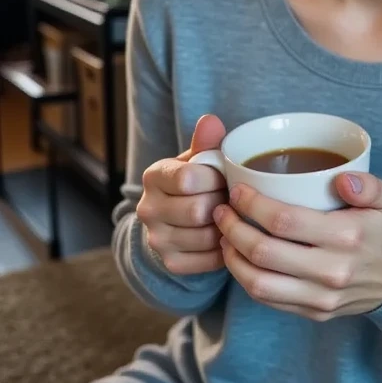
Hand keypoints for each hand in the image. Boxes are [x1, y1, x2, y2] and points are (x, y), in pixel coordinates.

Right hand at [136, 115, 227, 274]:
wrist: (177, 217)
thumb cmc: (196, 181)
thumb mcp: (198, 159)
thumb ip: (206, 142)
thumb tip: (211, 120)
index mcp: (154, 177)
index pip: (187, 179)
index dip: (215, 179)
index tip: (224, 177)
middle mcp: (148, 209)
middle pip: (198, 210)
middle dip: (223, 203)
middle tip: (232, 199)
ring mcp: (157, 239)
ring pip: (206, 236)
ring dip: (227, 227)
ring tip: (230, 215)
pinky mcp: (170, 262)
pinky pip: (208, 260)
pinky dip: (224, 249)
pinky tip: (226, 235)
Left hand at [213, 173, 381, 320]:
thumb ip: (368, 185)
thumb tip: (342, 179)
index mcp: (348, 237)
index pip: (285, 221)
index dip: (253, 205)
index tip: (238, 191)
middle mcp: (331, 271)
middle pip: (264, 252)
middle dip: (233, 229)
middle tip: (222, 210)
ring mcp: (321, 297)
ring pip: (259, 283)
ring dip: (232, 258)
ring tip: (224, 236)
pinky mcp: (314, 313)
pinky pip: (269, 300)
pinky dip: (246, 279)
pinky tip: (239, 259)